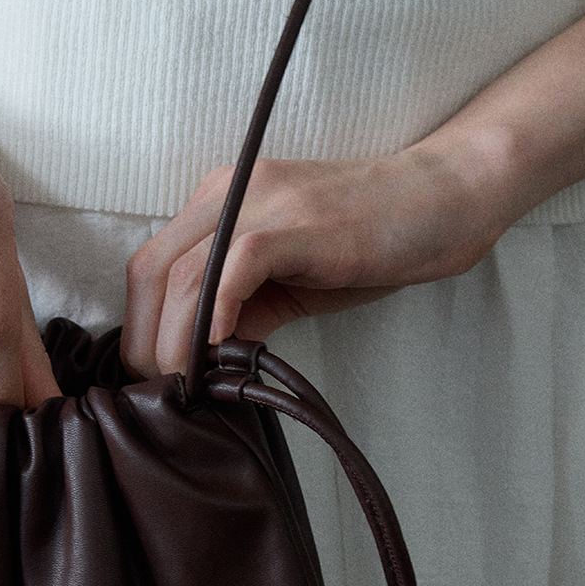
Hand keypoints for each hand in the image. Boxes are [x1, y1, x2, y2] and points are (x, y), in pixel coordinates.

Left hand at [121, 143, 508, 377]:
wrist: (444, 199)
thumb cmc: (373, 242)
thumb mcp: (292, 280)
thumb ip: (246, 310)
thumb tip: (203, 361)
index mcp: (222, 203)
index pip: (153, 267)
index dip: (140, 327)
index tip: (151, 377)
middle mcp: (231, 193)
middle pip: (153, 271)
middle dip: (144, 341)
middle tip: (158, 393)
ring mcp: (263, 203)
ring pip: (186, 273)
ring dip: (174, 339)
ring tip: (185, 383)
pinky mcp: (298, 222)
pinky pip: (236, 263)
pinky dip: (216, 309)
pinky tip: (218, 349)